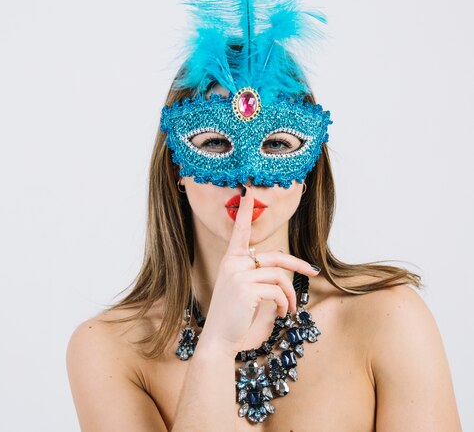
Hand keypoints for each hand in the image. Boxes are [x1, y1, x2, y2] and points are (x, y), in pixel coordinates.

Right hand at [198, 186, 318, 356]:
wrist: (219, 340)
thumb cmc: (235, 318)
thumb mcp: (249, 294)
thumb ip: (262, 280)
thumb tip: (283, 276)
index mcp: (231, 260)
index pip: (240, 231)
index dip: (245, 211)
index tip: (248, 191)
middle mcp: (233, 263)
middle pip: (275, 257)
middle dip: (298, 264)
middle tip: (313, 272)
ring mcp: (238, 275)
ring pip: (279, 276)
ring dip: (289, 295)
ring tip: (288, 309)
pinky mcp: (245, 289)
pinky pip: (277, 291)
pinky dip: (284, 303)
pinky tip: (280, 313)